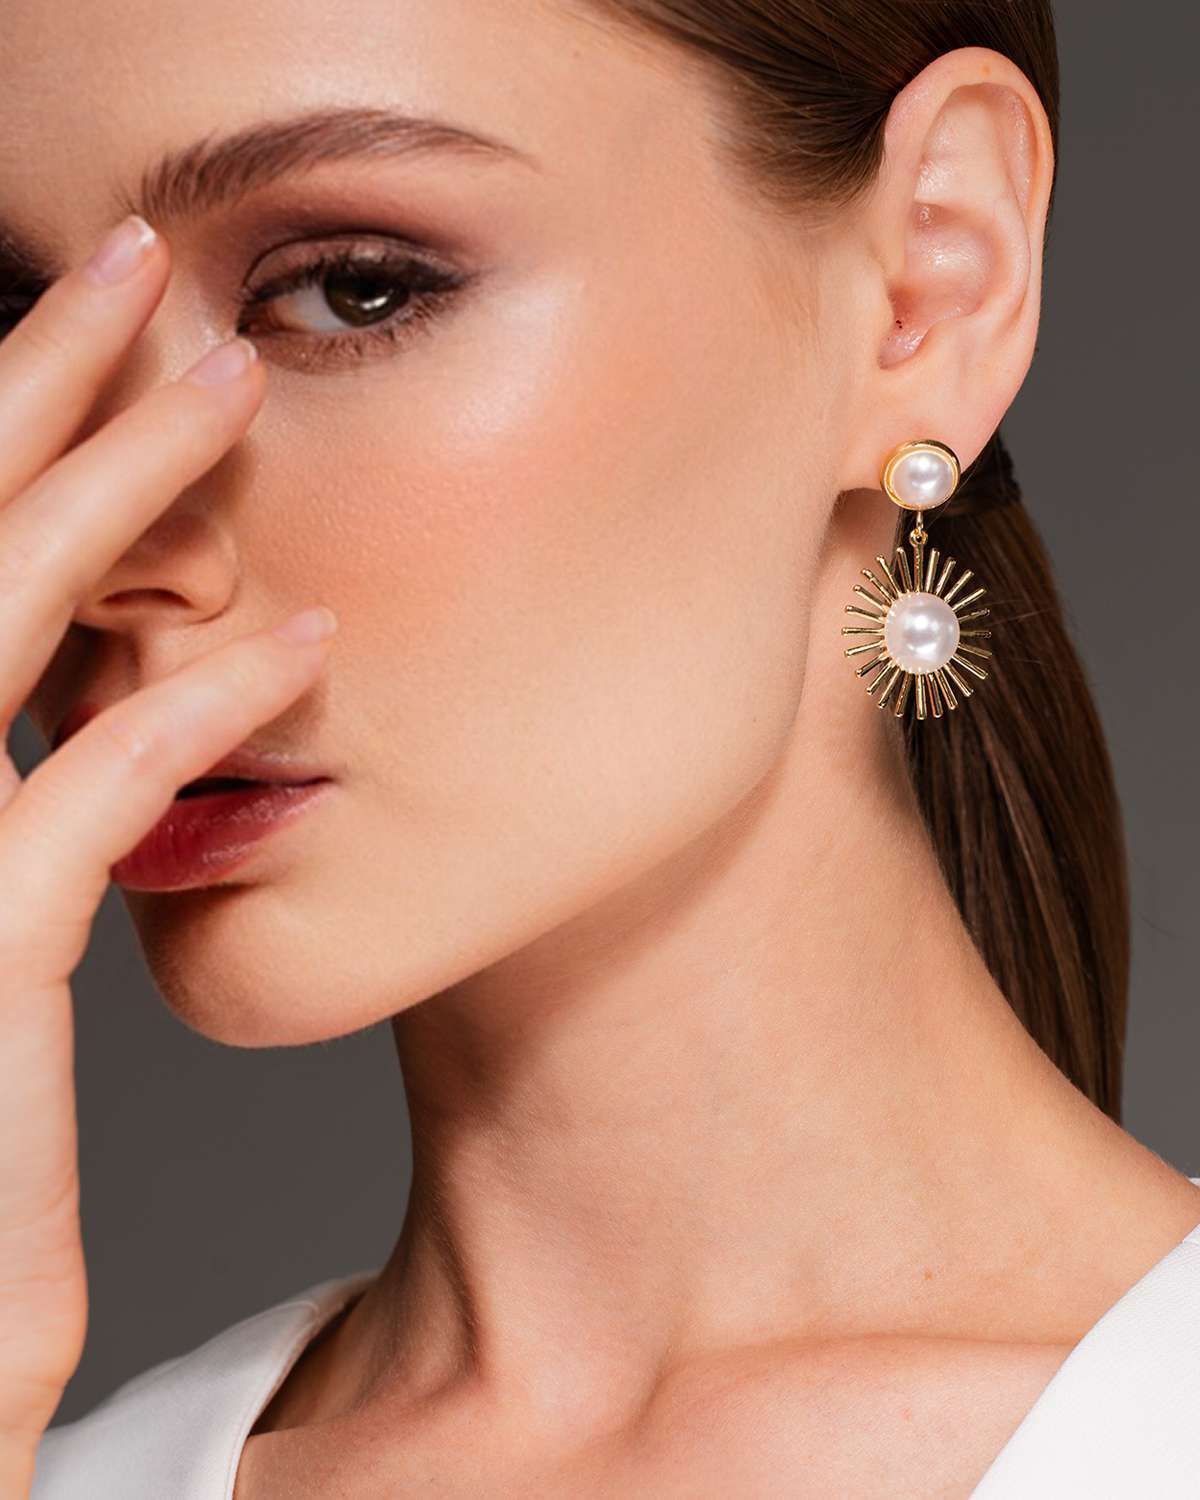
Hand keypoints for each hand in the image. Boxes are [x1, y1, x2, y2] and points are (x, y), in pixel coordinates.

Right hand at [0, 215, 336, 1461]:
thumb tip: (103, 695)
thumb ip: (28, 798)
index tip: (98, 334)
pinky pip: (89, 796)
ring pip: (7, 624)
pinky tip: (304, 641)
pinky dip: (199, 706)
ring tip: (231, 383)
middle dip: (45, 391)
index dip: (9, 432)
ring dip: (125, 489)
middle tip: (144, 270)